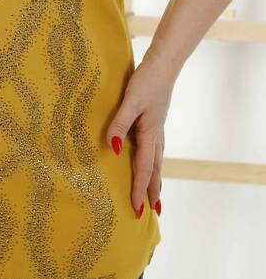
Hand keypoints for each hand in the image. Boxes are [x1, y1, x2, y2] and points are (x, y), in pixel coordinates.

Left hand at [106, 50, 178, 215]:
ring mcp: (157, 127)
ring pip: (157, 160)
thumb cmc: (146, 81)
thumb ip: (119, 124)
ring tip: (154, 195)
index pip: (145, 169)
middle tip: (152, 214)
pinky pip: (155, 149)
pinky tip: (152, 160)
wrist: (164, 64)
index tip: (136, 210)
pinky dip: (154, 162)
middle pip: (155, 170)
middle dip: (152, 192)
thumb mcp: (130, 102)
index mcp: (150, 134)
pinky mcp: (155, 120)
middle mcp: (156, 135)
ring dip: (155, 179)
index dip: (139, 190)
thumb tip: (113, 150)